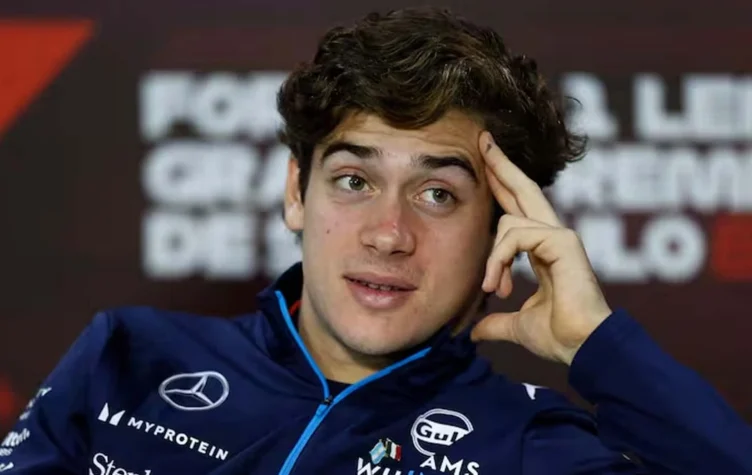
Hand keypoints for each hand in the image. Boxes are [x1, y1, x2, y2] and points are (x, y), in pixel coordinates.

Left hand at [470, 132, 612, 365]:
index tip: (485, 164)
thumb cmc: (559, 336)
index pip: (518, 209)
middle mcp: (554, 236)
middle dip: (501, 165)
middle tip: (482, 141)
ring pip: (510, 221)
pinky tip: (498, 284)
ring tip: (493, 288)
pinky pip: (517, 235)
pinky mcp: (563, 242)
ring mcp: (561, 236)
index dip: (502, 185)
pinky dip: (500, 258)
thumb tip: (474, 331)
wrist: (581, 349)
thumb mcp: (517, 324)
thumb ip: (496, 322)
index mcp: (544, 249)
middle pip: (523, 189)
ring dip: (493, 257)